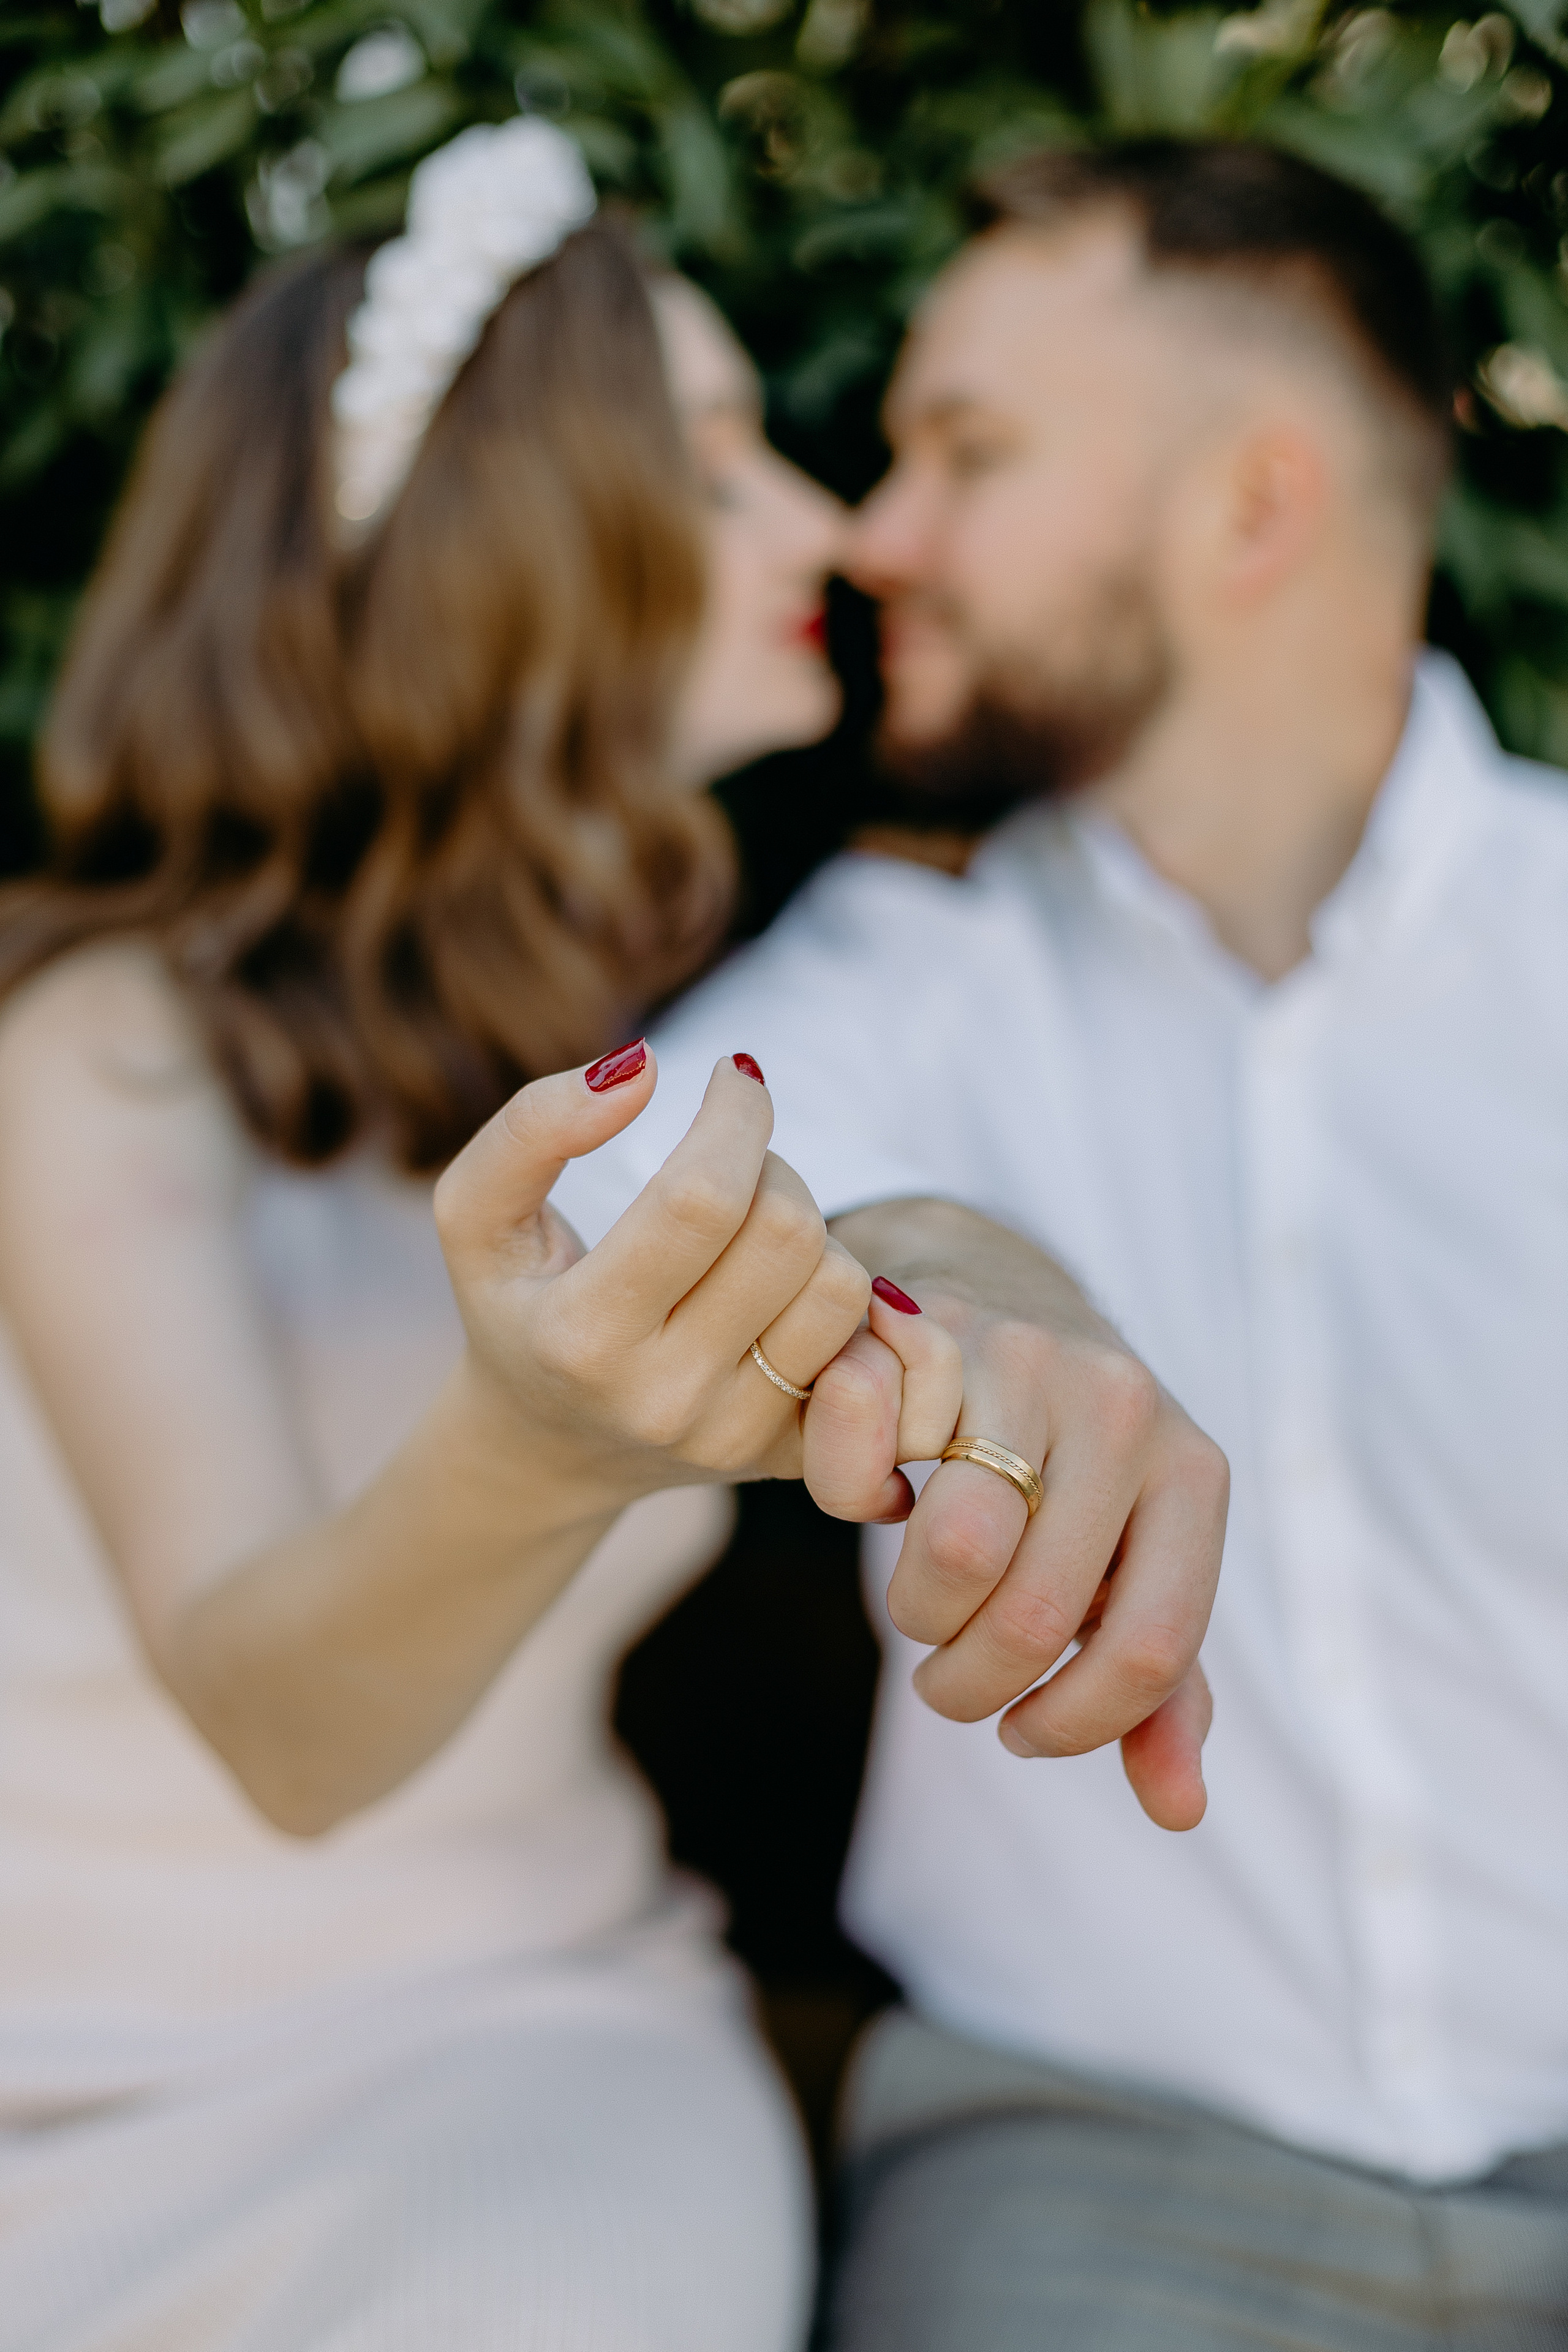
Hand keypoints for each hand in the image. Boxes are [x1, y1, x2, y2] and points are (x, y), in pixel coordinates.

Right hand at [434, 1046, 871, 1511]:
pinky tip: (785, 1289)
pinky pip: (870, 1347)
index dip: (737, 1115)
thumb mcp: (476, 1218)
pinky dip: (839, 1295)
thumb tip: (639, 1066)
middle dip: (771, 1166)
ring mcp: (735, 1435)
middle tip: (734, 1164)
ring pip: (843, 1286)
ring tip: (752, 1232)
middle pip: (787, 1231)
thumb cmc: (518, 1306)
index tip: (735, 1076)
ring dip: (809, 1230)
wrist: (550, 1447)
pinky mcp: (791, 1456)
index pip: (702, 1197)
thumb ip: (532, 1129)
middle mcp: (665, 1397)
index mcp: (581, 1337)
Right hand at [816, 1200, 1228, 1831]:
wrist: (989, 1282)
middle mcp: (1123, 1405)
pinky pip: (863, 1471)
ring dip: (915, 1613)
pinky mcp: (922, 1326)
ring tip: (921, 1601)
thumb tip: (1180, 1811)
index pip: (1153, 1652)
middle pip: (1036, 1616)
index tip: (1022, 1732)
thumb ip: (1158, 1684)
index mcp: (1193, 1473)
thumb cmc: (1062, 1459)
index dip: (1073, 1723)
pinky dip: (850, 1499)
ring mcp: (1022, 1358)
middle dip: (968, 1682)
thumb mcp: (1129, 1557)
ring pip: (957, 1550)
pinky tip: (875, 1489)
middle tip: (948, 1677)